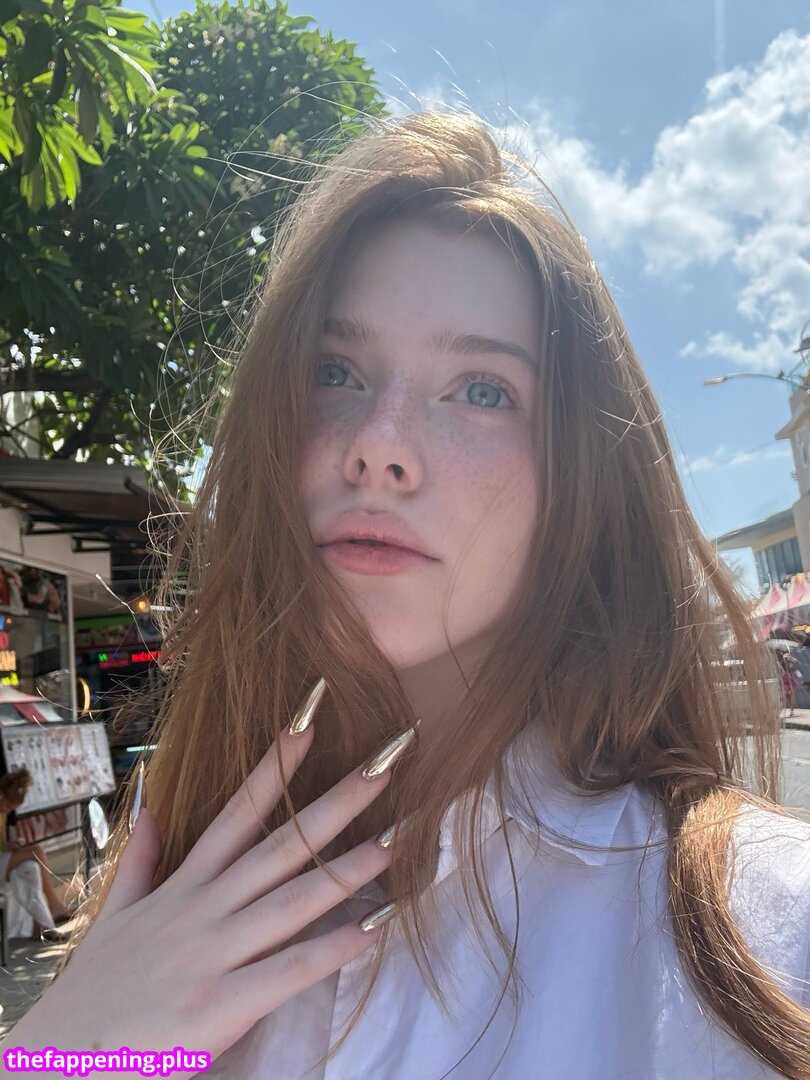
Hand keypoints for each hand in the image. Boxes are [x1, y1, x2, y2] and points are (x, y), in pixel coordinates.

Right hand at [1, 722, 396, 1073]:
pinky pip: (290, 970)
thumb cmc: (96, 992)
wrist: (59, 1063)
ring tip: (398, 838)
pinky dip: (334, 948)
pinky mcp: (222, 1005)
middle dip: (338, 801)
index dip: (277, 766)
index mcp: (185, 885)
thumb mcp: (113, 915)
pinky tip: (375, 928)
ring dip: (351, 867)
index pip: (238, 812)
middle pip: (283, 844)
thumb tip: (154, 804)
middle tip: (385, 763)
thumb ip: (141, 859)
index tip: (311, 722)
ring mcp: (215, 954)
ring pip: (296, 900)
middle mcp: (206, 908)